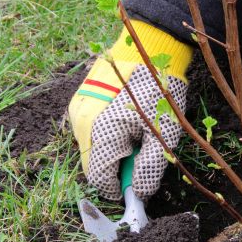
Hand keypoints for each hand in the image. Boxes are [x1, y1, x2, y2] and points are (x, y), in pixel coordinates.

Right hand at [68, 21, 191, 200]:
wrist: (148, 48)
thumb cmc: (158, 91)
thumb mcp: (163, 134)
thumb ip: (149, 167)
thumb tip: (140, 193)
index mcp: (102, 132)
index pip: (99, 178)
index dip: (117, 189)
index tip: (135, 188)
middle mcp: (82, 123)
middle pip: (93, 164)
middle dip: (116, 168)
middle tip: (140, 154)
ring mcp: (78, 110)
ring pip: (90, 147)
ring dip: (111, 150)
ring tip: (134, 133)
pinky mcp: (80, 100)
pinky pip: (89, 129)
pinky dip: (105, 134)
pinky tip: (124, 121)